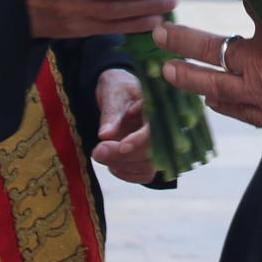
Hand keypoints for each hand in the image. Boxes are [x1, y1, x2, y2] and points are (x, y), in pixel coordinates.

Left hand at [90, 69, 154, 183]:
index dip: (141, 140)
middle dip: (123, 156)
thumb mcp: (112, 93)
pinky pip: (144, 174)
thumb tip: (105, 134)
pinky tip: (112, 163)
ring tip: (100, 153)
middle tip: (97, 151)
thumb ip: (111, 113)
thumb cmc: (118, 88)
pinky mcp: (151, 157)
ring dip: (122, 166)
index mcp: (159, 108)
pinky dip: (126, 173)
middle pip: (152, 152)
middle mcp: (164, 129)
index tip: (122, 146)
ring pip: (148, 166)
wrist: (118, 93)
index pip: (157, 129)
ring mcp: (159, 145)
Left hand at [155, 3, 261, 148]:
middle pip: (212, 47)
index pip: (253, 2)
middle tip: (158, 34)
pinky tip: (209, 102)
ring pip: (213, 84)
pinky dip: (222, 105)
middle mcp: (259, 60)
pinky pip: (237, 111)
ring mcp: (260, 92)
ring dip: (188, 76)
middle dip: (183, 40)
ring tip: (167, 71)